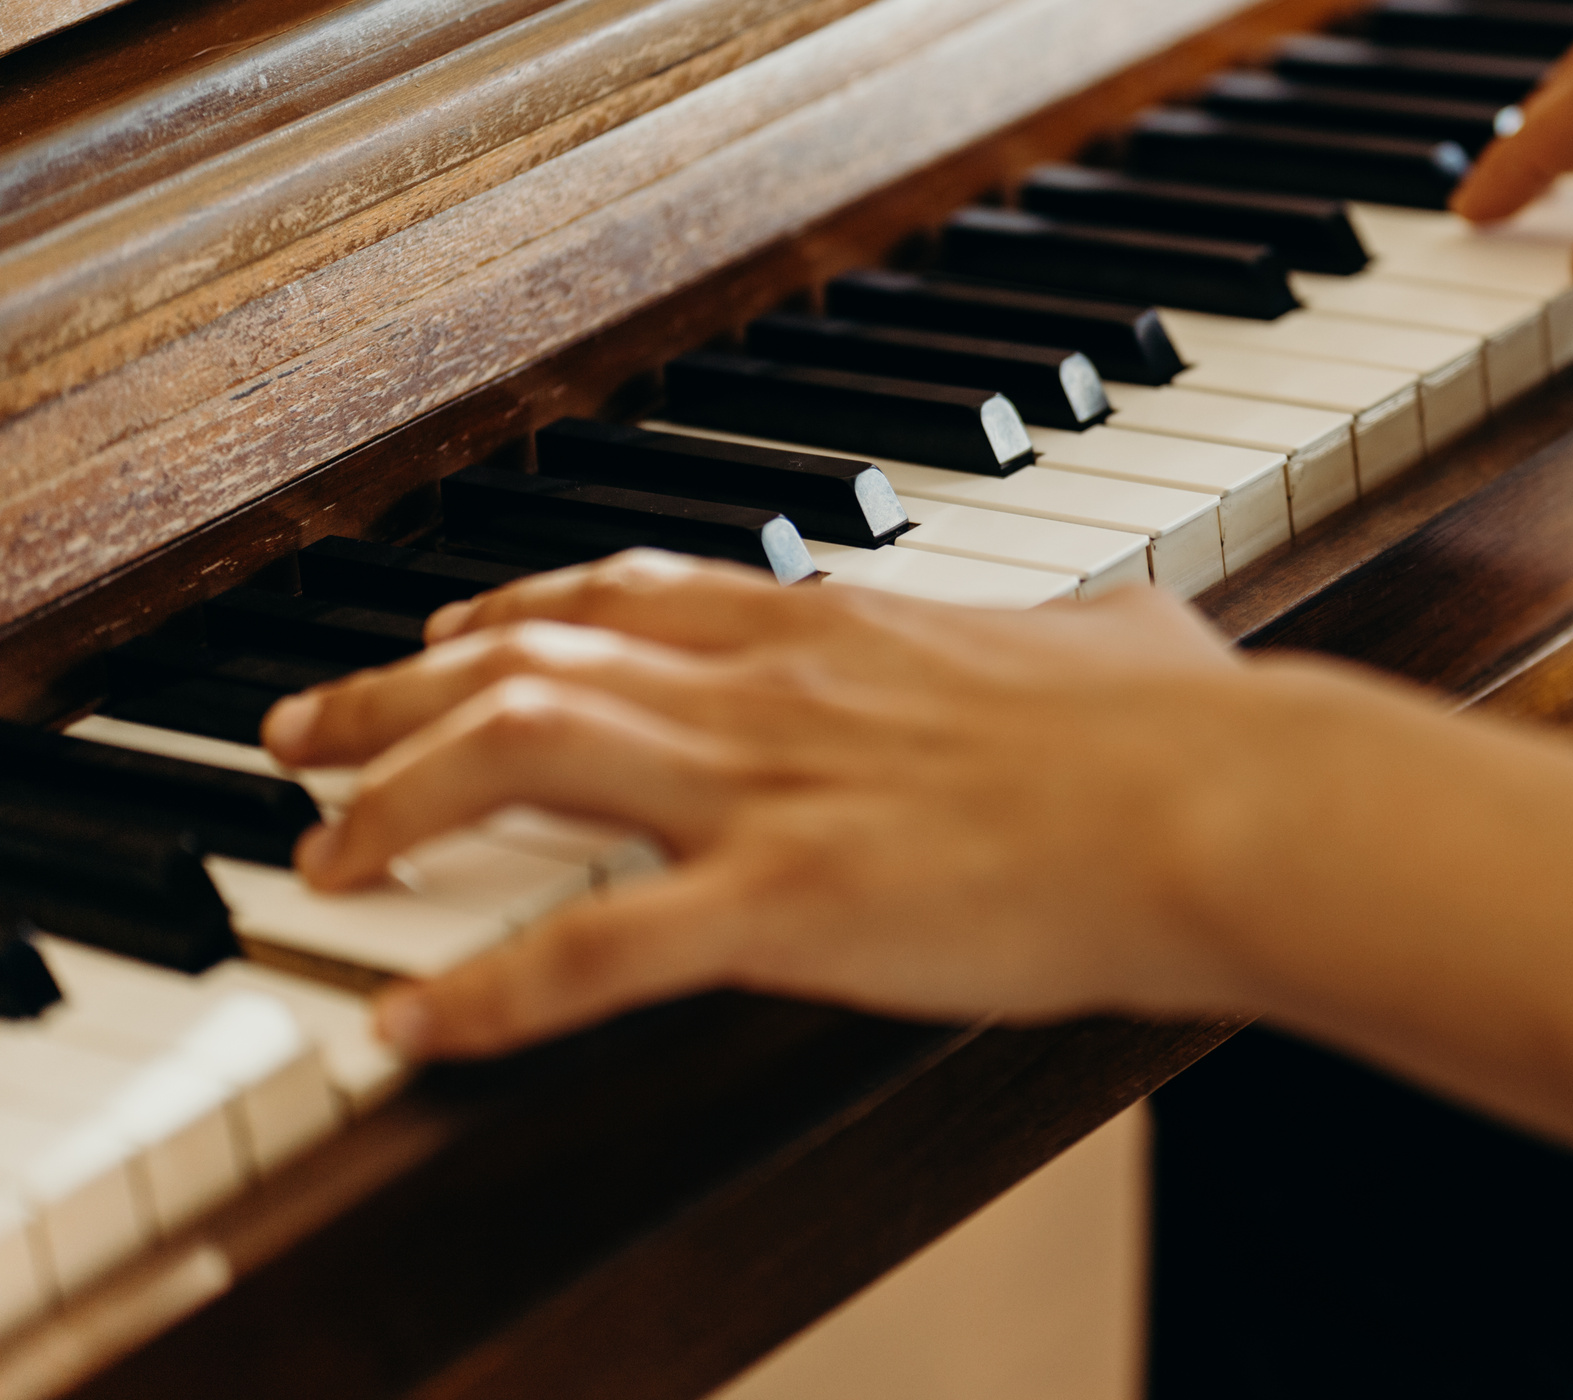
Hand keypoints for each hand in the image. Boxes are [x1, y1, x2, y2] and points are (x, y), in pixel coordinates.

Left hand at [258, 551, 1275, 1057]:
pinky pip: (583, 948)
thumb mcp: (1126, 631)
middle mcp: (772, 685)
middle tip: (300, 730)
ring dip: (392, 802)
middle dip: (388, 693)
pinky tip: (405, 1027)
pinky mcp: (783, 904)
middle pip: (525, 654)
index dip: (518, 614)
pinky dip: (476, 992)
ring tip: (318, 854)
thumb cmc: (1189, 728)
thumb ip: (1085, 622)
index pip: (633, 593)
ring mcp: (766, 789)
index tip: (451, 638)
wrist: (1224, 801)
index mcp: (843, 625)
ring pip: (514, 754)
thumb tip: (1115, 622)